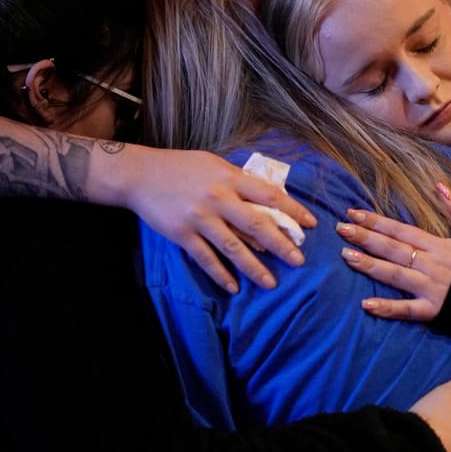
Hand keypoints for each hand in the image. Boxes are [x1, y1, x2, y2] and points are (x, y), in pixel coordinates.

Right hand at [120, 147, 316, 293]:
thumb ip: (238, 181)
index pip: (269, 195)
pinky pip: (206, 258)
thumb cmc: (181, 167)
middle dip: (281, 244)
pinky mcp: (182, 234)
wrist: (140, 175)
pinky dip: (221, 274)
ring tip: (271, 283)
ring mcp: (200, 218)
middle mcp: (218, 198)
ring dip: (254, 267)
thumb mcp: (214, 164)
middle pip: (257, 224)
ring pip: (233, 247)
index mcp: (229, 178)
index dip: (292, 210)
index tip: (310, 224)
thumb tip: (265, 200)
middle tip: (299, 261)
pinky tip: (234, 287)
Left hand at [337, 183, 450, 320]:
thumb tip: (439, 186)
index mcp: (440, 245)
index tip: (353, 213)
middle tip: (339, 229)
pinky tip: (366, 305)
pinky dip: (388, 309)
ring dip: (369, 265)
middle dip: (365, 237)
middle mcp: (431, 264)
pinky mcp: (437, 310)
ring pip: (395, 275)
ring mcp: (432, 287)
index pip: (401, 230)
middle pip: (392, 248)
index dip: (376, 221)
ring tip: (346, 256)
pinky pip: (409, 310)